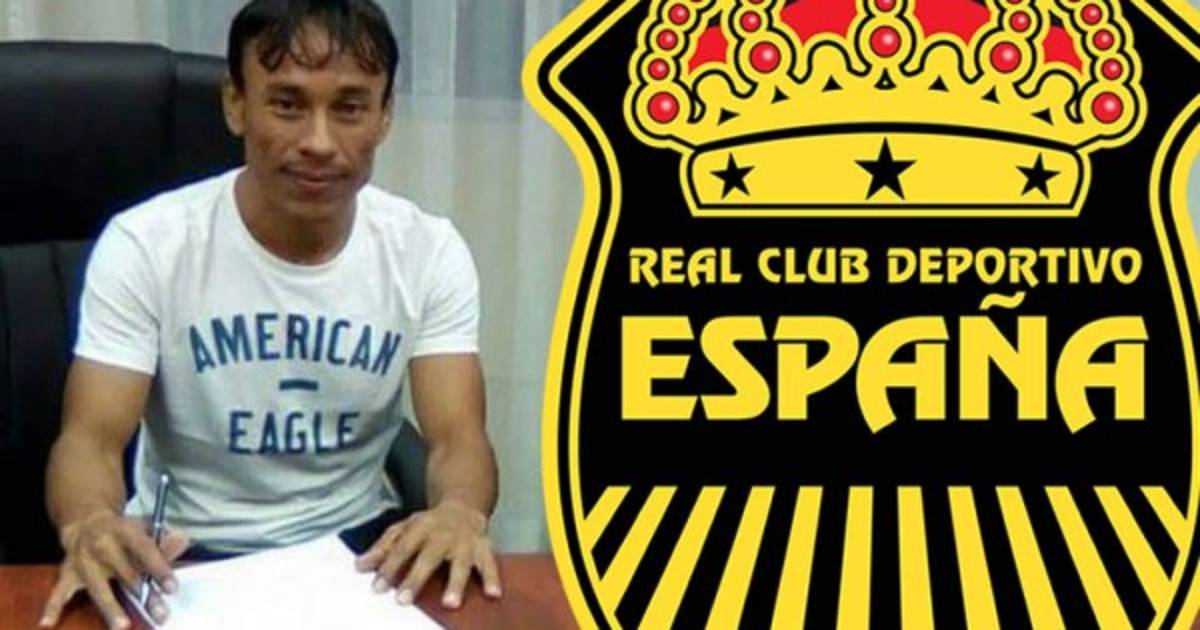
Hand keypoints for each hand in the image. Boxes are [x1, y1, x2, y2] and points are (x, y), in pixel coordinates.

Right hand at [39, 510, 188, 629]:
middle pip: (126, 574)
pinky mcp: (67, 573)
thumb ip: (163, 539)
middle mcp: (102, 545)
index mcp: (124, 531)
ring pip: (98, 587)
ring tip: (122, 626)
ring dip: (111, 607)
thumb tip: (182, 540)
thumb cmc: (123, 531)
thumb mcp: (145, 528)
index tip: (171, 587)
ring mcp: (83, 561)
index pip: (144, 550)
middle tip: (159, 614)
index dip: (159, 569)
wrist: (87, 521)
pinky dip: (52, 607)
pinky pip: (59, 592)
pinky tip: (47, 623)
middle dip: (144, 596)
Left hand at [355, 501, 501, 608]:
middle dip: (416, 578)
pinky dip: (492, 579)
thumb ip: (383, 547)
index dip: (389, 567)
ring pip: (461, 563)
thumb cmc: (430, 524)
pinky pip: (490, 564)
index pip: (402, 548)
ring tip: (450, 603)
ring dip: (456, 583)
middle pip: (429, 557)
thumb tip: (360, 566)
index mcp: (421, 528)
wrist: (464, 506)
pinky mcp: (483, 548)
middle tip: (404, 600)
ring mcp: (465, 542)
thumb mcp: (404, 528)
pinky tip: (493, 594)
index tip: (378, 587)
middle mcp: (443, 535)